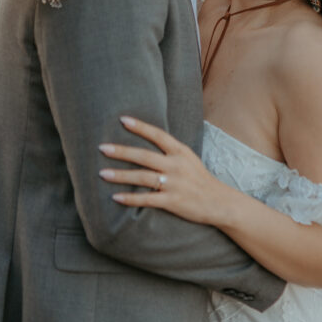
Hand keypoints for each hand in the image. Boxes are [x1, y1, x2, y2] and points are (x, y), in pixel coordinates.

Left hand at [99, 116, 228, 224]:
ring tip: (102, 173)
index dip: (140, 127)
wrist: (218, 202)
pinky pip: (147, 199)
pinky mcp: (172, 201)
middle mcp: (176, 165)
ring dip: (120, 175)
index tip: (123, 120)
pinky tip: (116, 197)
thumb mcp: (188, 158)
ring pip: (142, 177)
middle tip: (102, 148)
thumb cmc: (200, 179)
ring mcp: (174, 183)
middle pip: (144, 156)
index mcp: (180, 151)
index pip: (158, 135)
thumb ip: (170, 151)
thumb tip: (147, 142)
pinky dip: (130, 198)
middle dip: (121, 151)